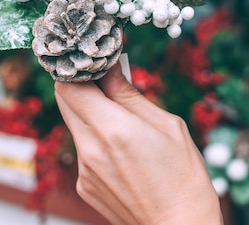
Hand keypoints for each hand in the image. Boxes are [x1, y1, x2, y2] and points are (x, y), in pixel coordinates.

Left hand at [55, 64, 222, 224]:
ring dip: (91, 113)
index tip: (96, 62)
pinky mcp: (85, 186)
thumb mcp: (166, 125)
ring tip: (123, 120)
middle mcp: (90, 149)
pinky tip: (124, 151)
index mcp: (112, 129)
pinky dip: (96, 139)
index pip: (69, 85)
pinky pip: (83, 150)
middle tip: (107, 81)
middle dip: (81, 86)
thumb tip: (111, 69)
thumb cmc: (184, 176)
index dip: (78, 69)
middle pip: (64, 101)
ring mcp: (84, 171)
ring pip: (75, 125)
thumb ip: (130, 96)